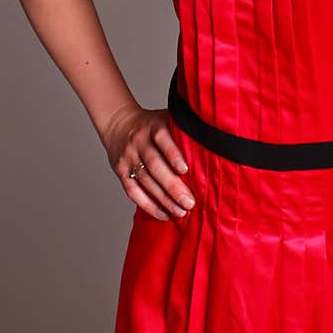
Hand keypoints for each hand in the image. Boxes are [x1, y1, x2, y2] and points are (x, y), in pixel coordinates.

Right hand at [101, 104, 195, 220]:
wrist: (118, 124)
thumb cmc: (152, 125)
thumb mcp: (166, 118)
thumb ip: (184, 127)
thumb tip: (214, 138)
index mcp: (153, 126)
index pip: (162, 139)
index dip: (173, 154)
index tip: (185, 170)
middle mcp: (139, 142)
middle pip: (154, 165)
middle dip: (172, 185)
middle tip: (190, 202)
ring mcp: (128, 158)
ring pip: (145, 181)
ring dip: (163, 199)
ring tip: (181, 212)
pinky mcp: (121, 172)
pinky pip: (133, 192)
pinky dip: (148, 205)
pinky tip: (164, 214)